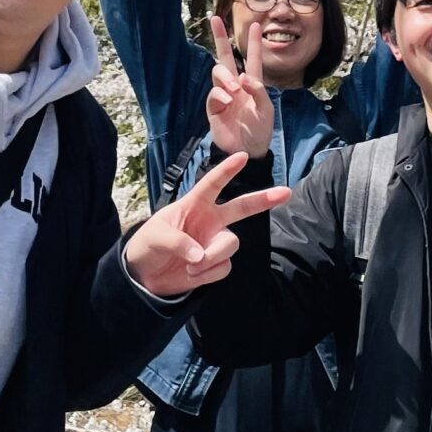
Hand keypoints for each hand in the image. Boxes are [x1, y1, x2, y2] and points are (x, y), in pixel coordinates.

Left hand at [124, 154, 289, 298]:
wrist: (145, 276)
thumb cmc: (148, 245)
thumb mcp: (155, 237)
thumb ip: (178, 242)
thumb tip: (200, 256)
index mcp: (193, 204)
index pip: (212, 184)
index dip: (227, 170)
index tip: (243, 156)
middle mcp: (210, 220)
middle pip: (242, 207)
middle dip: (264, 199)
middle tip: (285, 192)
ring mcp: (215, 241)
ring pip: (231, 244)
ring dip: (212, 257)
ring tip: (191, 266)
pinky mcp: (216, 263)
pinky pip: (224, 267)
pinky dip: (208, 274)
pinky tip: (193, 274)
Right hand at [207, 15, 272, 158]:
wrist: (247, 152)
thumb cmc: (259, 131)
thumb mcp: (266, 110)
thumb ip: (258, 92)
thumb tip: (243, 77)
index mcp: (251, 85)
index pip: (252, 59)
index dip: (253, 42)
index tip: (255, 24)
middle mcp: (235, 86)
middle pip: (225, 57)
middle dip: (220, 38)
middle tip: (215, 19)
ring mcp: (223, 96)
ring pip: (218, 72)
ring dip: (226, 77)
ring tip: (235, 89)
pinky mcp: (214, 108)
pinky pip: (213, 94)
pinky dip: (220, 94)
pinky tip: (228, 100)